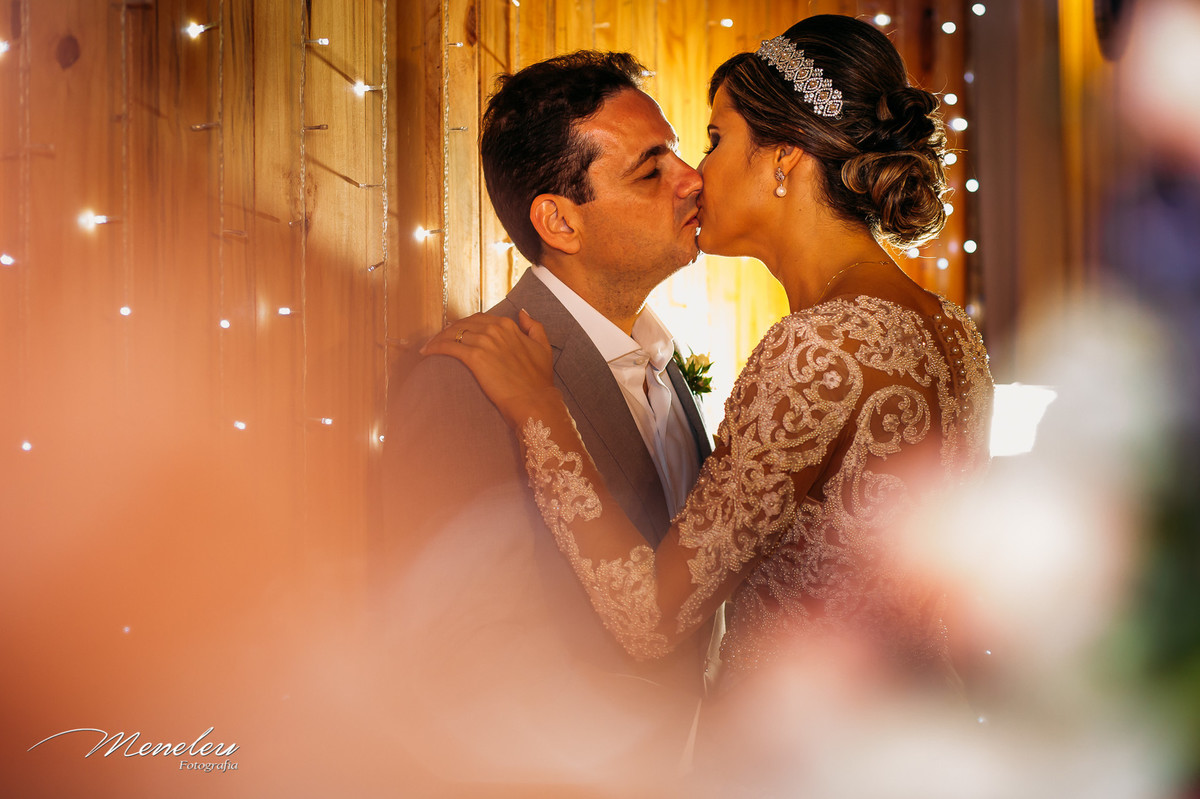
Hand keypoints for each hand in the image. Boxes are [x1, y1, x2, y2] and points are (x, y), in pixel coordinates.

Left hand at [420, 309, 560, 427]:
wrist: (534, 401)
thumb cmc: (538, 380)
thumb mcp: (543, 347)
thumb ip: (534, 326)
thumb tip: (522, 312)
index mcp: (508, 325)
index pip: (479, 319)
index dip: (465, 325)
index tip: (457, 333)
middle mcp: (495, 329)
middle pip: (463, 324)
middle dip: (449, 330)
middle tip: (439, 339)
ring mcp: (484, 342)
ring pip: (453, 333)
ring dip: (438, 338)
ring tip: (430, 346)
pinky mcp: (474, 357)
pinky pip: (448, 346)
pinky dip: (435, 347)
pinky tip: (427, 352)